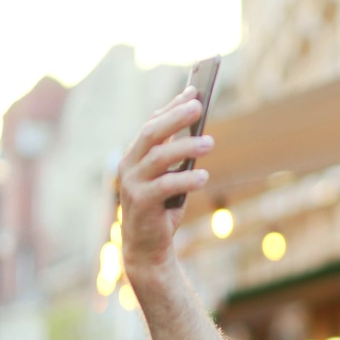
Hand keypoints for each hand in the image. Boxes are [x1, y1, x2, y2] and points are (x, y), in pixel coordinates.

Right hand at [117, 86, 214, 275]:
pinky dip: (186, 179)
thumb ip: (179, 159)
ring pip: (159, 157)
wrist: (147, 248)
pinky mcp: (141, 203)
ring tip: (210, 142)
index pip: (152, 124)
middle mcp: (129, 165)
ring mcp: (132, 184)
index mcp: (135, 156)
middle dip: (175, 117)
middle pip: (151, 133)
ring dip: (186, 147)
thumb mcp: (171, 179)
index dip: (172, 107)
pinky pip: (165, 186)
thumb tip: (202, 133)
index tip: (194, 91)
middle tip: (199, 105)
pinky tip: (204, 177)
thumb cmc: (162, 210)